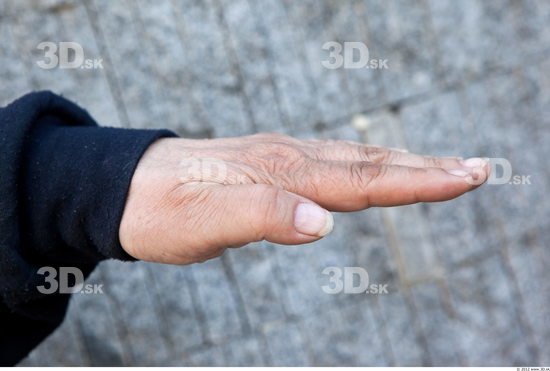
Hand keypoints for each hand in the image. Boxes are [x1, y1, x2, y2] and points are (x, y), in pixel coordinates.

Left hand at [119, 133, 488, 264]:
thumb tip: (323, 223)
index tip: (466, 176)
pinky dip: (366, 166)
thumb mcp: (204, 221)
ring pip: (354, 159)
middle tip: (478, 168)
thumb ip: (262, 217)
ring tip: (442, 166)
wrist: (126, 188)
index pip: (363, 179)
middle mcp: (290, 158)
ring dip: (403, 162)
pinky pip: (331, 162)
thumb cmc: (163, 210)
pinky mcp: (272, 165)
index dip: (418, 180)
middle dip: (427, 168)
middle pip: (370, 163)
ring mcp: (282, 158)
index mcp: (283, 172)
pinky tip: (371, 170)